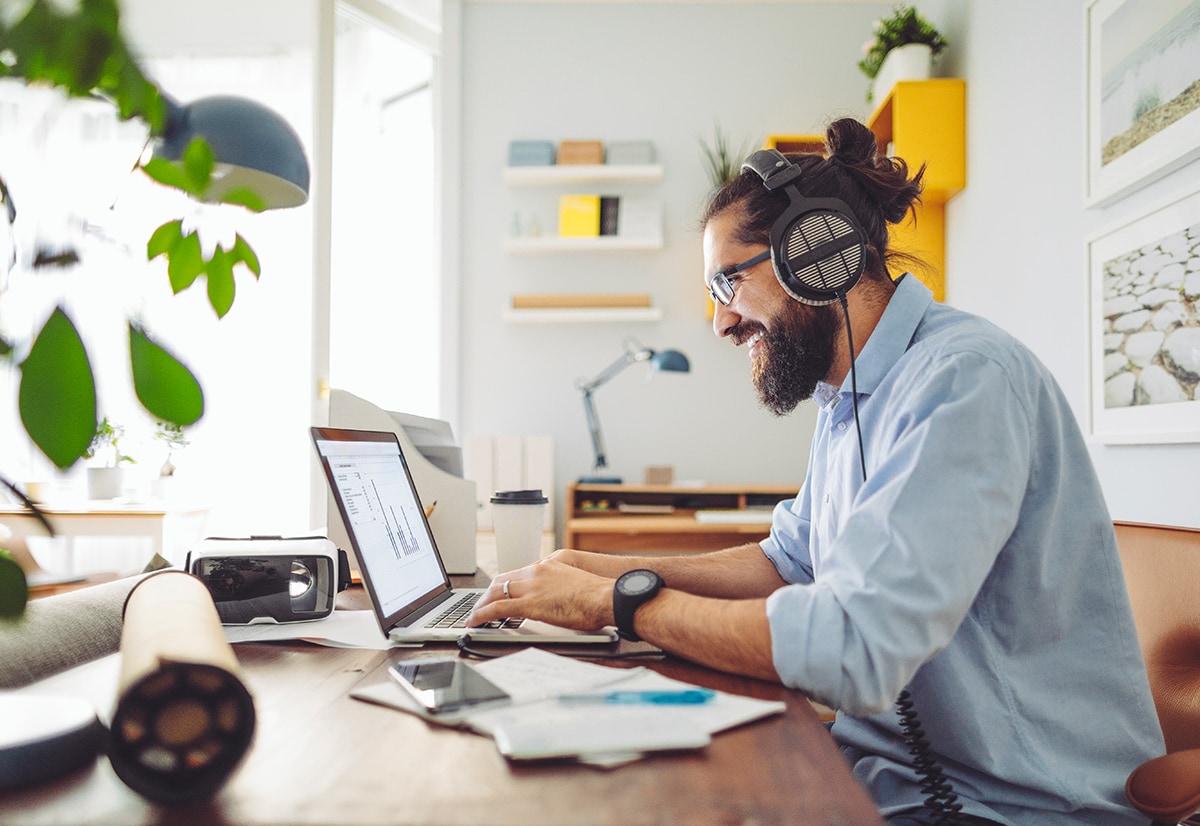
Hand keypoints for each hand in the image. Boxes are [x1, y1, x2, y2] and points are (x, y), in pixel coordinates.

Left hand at [468, 558, 613, 630]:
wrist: (605, 597)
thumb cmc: (598, 595)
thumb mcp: (576, 584)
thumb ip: (562, 588)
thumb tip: (560, 600)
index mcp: (548, 566)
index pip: (517, 573)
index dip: (504, 584)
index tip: (498, 592)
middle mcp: (536, 572)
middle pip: (502, 580)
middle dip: (488, 593)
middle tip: (481, 605)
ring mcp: (531, 587)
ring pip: (495, 593)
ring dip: (481, 605)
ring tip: (474, 616)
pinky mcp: (529, 604)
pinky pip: (497, 609)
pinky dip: (482, 615)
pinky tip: (475, 622)